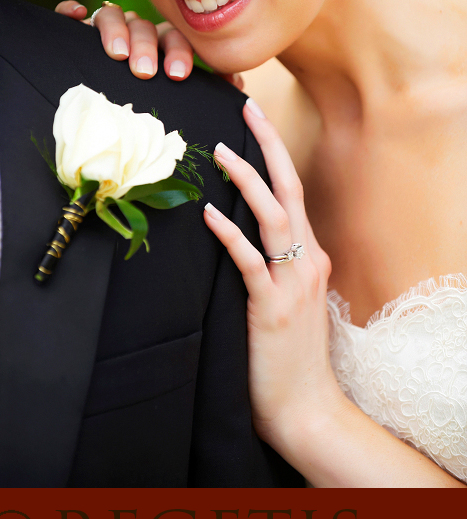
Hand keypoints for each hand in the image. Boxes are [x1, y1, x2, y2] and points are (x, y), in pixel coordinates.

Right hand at [55, 0, 243, 87]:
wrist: (121, 108)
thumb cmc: (159, 101)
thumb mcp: (186, 95)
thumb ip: (211, 87)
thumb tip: (236, 83)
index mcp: (164, 44)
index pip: (175, 38)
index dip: (178, 52)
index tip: (178, 74)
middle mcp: (137, 33)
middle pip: (143, 27)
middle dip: (146, 47)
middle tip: (145, 71)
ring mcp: (108, 31)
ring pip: (111, 16)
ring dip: (115, 31)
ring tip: (117, 53)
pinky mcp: (78, 33)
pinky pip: (73, 14)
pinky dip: (72, 10)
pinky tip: (75, 14)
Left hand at [204, 97, 337, 458]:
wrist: (306, 409)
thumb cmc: (289, 357)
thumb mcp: (287, 303)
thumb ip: (271, 270)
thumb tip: (237, 239)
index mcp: (310, 258)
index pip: (292, 194)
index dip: (273, 157)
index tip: (252, 125)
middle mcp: (308, 262)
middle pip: (289, 190)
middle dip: (267, 147)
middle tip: (246, 110)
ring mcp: (293, 284)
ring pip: (274, 217)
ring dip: (248, 180)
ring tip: (220, 151)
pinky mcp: (272, 309)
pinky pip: (250, 262)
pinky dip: (230, 234)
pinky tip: (208, 214)